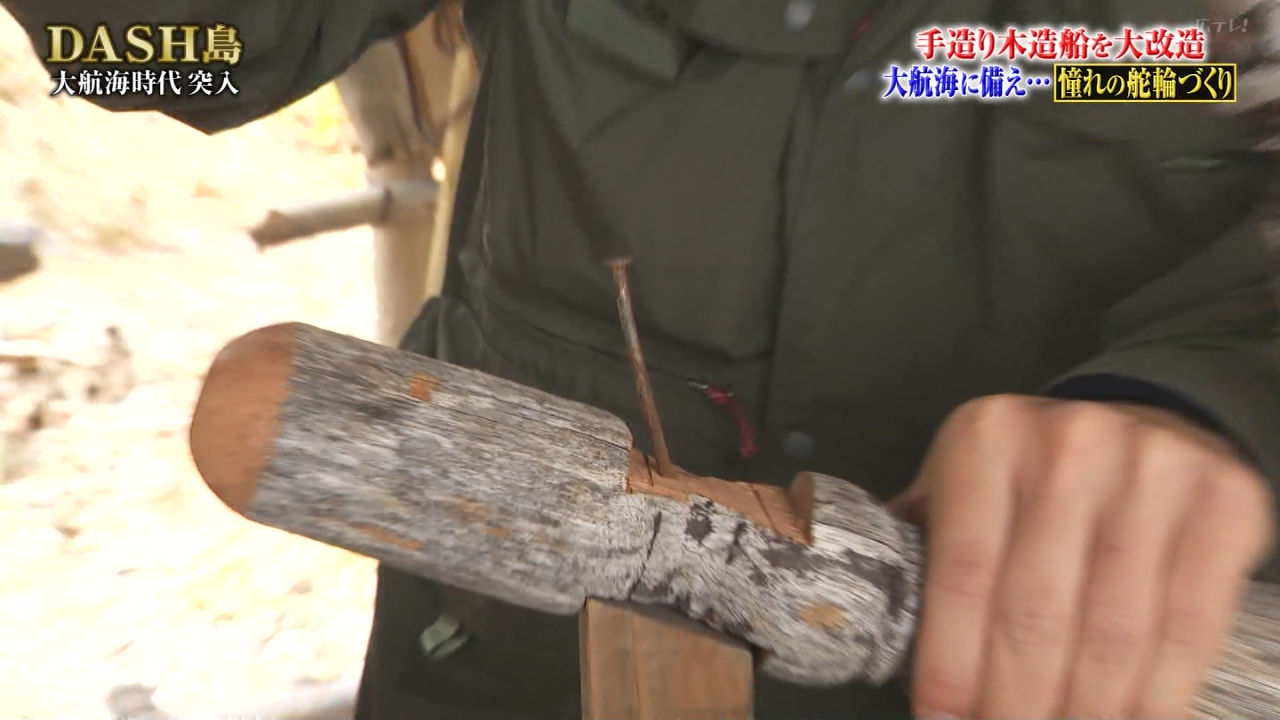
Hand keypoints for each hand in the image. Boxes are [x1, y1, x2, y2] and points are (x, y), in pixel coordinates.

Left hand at [890, 394, 1273, 718]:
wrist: (1148, 423)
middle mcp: (1068, 445)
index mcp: (985, 440)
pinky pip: (1188, 627)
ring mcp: (1152, 469)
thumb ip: (920, 539)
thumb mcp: (963, 478)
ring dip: (1083, 710)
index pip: (962, 574)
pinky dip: (1157, 694)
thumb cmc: (1033, 472)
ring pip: (1113, 632)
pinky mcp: (1222, 502)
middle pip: (1035, 613)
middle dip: (1014, 703)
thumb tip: (861, 615)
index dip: (951, 664)